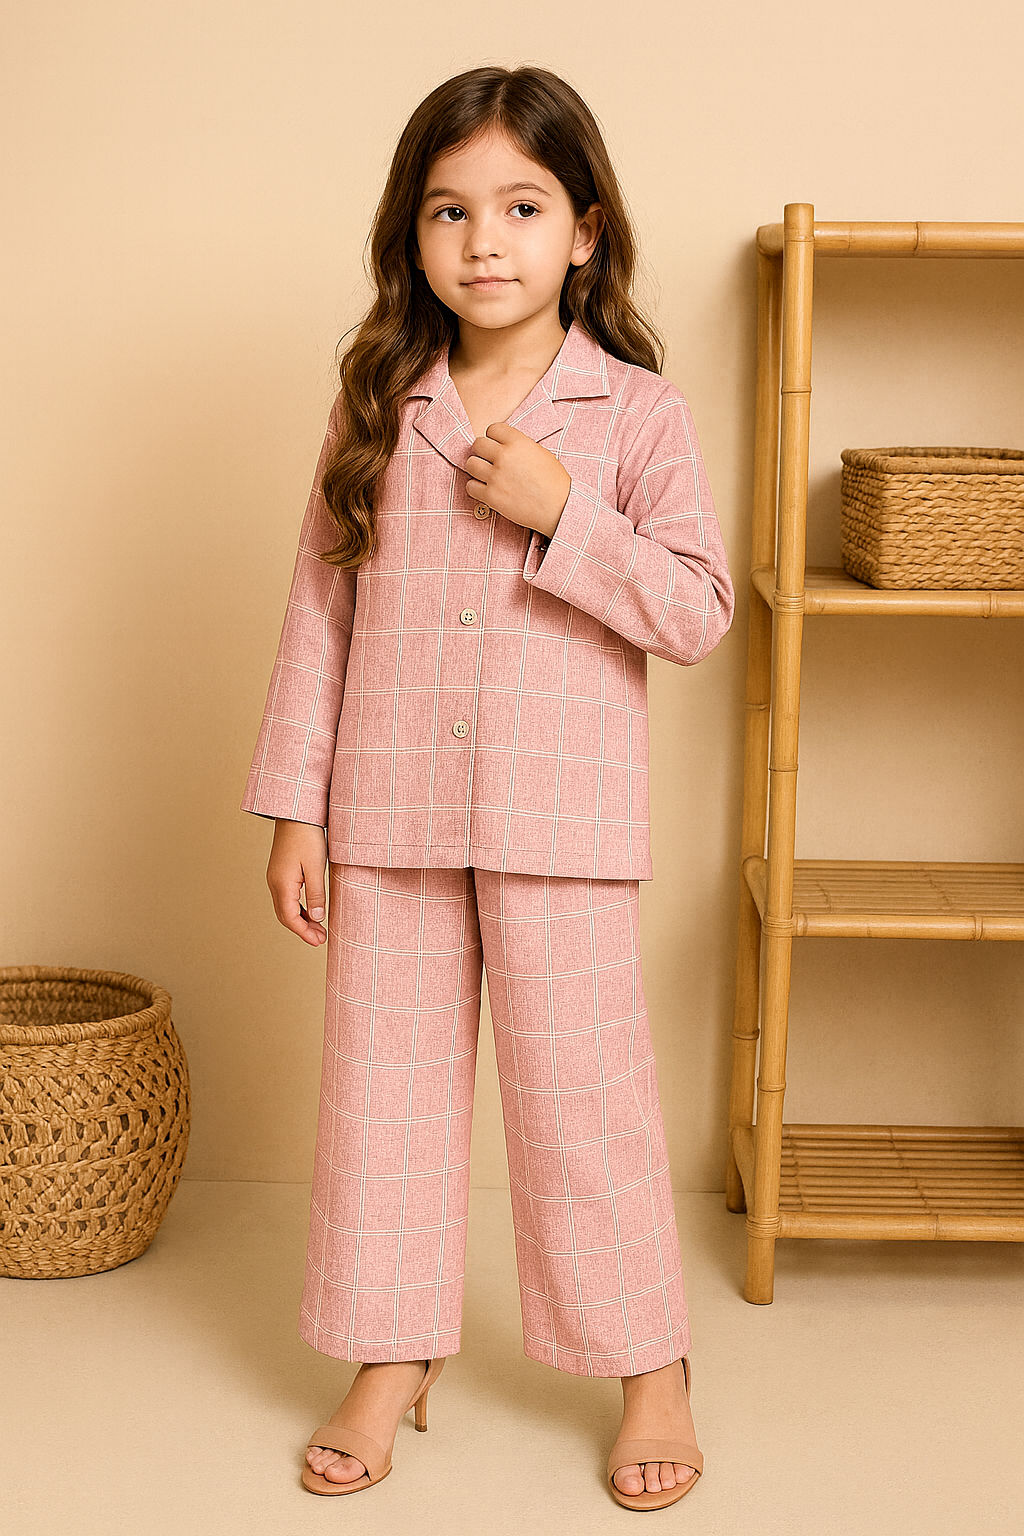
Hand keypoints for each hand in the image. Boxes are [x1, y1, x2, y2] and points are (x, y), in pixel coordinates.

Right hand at [266, 819, 327, 945]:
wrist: (296, 813)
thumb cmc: (307, 836)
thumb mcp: (317, 867)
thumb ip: (316, 894)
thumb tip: (317, 918)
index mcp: (282, 884)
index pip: (290, 918)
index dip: (304, 933)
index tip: (319, 941)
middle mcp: (274, 883)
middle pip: (285, 916)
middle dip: (302, 930)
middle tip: (321, 938)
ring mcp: (276, 877)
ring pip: (285, 907)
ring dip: (301, 920)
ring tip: (318, 928)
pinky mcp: (280, 872)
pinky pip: (287, 897)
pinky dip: (298, 908)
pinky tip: (311, 910)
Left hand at [466, 422, 570, 537]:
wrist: (559, 508)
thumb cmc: (554, 482)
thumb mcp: (541, 453)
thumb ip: (520, 446)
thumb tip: (503, 445)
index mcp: (518, 442)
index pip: (492, 428)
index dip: (494, 438)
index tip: (498, 446)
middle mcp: (504, 457)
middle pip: (477, 444)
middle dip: (483, 452)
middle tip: (490, 461)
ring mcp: (496, 477)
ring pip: (470, 464)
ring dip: (477, 469)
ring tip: (487, 475)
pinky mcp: (491, 496)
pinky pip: (470, 486)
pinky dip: (476, 488)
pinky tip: (486, 490)